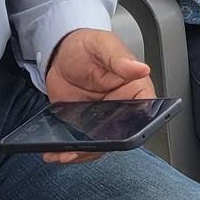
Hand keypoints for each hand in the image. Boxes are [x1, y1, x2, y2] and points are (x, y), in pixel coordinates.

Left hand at [44, 26, 156, 161]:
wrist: (60, 53)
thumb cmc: (87, 45)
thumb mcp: (104, 46)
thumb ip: (120, 59)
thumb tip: (141, 68)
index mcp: (134, 90)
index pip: (145, 112)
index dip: (139, 126)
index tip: (125, 135)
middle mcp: (120, 108)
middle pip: (120, 135)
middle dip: (104, 146)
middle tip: (87, 148)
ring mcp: (100, 120)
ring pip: (99, 144)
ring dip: (82, 153)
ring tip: (64, 154)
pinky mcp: (80, 125)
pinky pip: (79, 143)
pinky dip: (67, 150)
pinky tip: (54, 152)